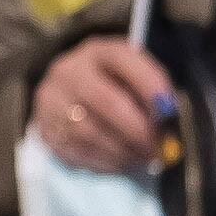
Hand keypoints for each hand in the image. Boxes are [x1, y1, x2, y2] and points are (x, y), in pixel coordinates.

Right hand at [33, 38, 177, 172]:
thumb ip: (152, 88)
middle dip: (138, 129)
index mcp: (98, 52)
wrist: (70, 95)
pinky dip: (108, 162)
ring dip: (124, 151)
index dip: (148, 84)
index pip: (122, 59)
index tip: (169, 109)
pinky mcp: (46, 130)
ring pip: (90, 133)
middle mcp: (69, 72)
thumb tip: (166, 116)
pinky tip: (124, 161)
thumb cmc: (114, 85)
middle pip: (105, 101)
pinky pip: (78, 152)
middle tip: (158, 147)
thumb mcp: (135, 75)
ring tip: (144, 157)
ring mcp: (51, 101)